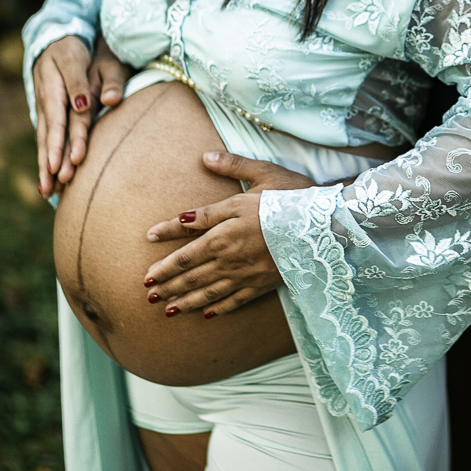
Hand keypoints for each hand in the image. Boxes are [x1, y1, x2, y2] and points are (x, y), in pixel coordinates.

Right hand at [33, 33, 129, 197]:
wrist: (55, 39)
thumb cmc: (71, 49)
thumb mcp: (75, 58)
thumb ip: (80, 83)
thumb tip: (85, 106)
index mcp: (53, 90)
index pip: (57, 123)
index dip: (59, 145)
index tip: (60, 166)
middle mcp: (46, 104)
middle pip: (48, 138)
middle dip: (48, 165)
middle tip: (48, 189)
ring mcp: (45, 110)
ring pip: (44, 142)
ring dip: (45, 167)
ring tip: (45, 192)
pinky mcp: (48, 115)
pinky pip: (46, 140)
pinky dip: (47, 158)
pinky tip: (48, 178)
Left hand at [143, 151, 312, 316]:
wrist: (324, 226)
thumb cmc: (294, 196)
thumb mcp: (263, 174)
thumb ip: (232, 167)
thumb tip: (205, 156)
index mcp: (225, 228)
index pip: (186, 239)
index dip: (165, 244)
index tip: (147, 242)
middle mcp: (229, 254)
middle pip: (191, 271)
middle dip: (166, 281)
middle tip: (146, 291)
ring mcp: (245, 273)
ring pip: (207, 290)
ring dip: (184, 300)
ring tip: (166, 309)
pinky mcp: (262, 284)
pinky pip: (234, 301)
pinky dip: (218, 308)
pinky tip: (206, 314)